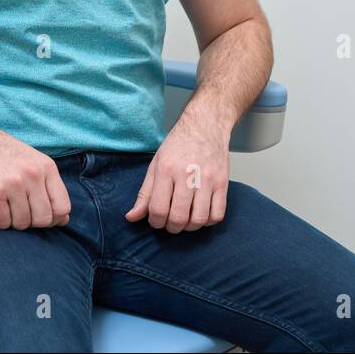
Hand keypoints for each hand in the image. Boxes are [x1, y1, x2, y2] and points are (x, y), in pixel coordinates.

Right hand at [0, 117, 71, 230]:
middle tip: (18, 212)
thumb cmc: (2, 153)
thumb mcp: (32, 162)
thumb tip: (63, 220)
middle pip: (43, 219)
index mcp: (47, 167)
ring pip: (21, 223)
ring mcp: (13, 183)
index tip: (39, 216)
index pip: (62, 207)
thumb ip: (49, 188)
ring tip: (3, 205)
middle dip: (31, 222)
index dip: (53, 219)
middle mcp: (33, 175)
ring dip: (11, 220)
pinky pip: (1, 222)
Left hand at [125, 112, 230, 232]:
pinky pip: (217, 214)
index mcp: (167, 169)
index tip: (157, 220)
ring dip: (190, 227)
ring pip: (199, 219)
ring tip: (186, 219)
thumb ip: (144, 193)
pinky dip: (208, 221)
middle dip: (172, 227)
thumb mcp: (156, 164)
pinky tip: (201, 214)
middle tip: (170, 222)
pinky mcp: (223, 182)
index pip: (158, 209)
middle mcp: (187, 174)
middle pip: (179, 217)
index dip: (155, 222)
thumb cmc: (179, 144)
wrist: (205, 125)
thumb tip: (131, 217)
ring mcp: (208, 179)